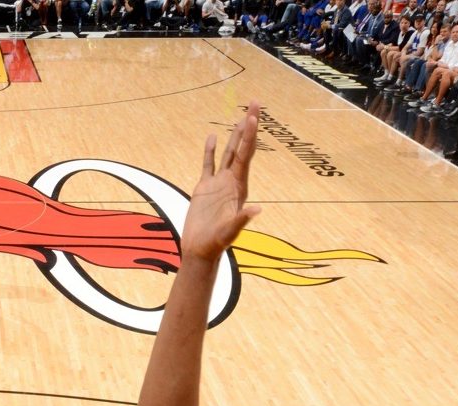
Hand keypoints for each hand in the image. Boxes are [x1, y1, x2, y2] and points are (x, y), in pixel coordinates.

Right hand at [182, 102, 261, 262]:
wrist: (201, 250)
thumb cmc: (216, 243)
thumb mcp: (229, 232)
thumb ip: (241, 220)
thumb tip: (257, 210)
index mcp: (239, 187)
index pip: (245, 155)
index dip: (250, 135)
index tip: (252, 116)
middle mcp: (232, 181)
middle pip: (242, 147)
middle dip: (248, 126)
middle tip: (254, 103)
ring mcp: (218, 184)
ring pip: (228, 153)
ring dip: (235, 135)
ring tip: (241, 116)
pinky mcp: (204, 188)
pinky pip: (208, 164)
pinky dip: (210, 150)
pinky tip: (212, 137)